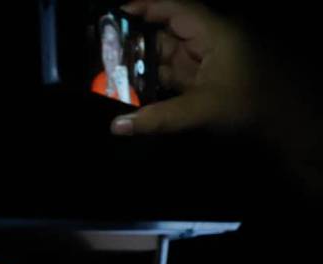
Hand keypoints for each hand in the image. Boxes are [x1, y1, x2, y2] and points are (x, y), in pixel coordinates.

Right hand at [111, 0, 257, 135]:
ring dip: (140, 66)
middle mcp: (209, 43)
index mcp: (215, 34)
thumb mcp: (203, 111)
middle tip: (102, 50)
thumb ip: (159, 118)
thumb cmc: (249, 107)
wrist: (284, 127)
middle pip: (166, 34)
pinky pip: (172, 77)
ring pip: (167, 57)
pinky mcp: (204, 83)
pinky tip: (129, 92)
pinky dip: (152, 83)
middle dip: (135, 42)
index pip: (176, 10)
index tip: (116, 14)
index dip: (147, 7)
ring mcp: (207, 64)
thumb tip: (116, 126)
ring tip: (108, 73)